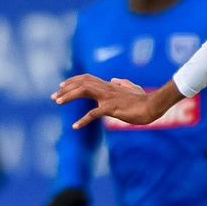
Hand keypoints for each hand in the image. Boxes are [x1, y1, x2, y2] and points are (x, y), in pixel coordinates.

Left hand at [52, 74, 177, 128]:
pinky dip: (83, 120)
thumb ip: (122, 83)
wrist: (153, 106)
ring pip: (84, 90)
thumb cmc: (143, 100)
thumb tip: (114, 80)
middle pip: (82, 82)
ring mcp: (108, 97)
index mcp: (109, 85)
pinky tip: (75, 126)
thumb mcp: (132, 89)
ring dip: (69, 96)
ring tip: (58, 102)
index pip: (87, 79)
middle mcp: (106, 88)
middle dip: (65, 88)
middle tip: (53, 97)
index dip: (73, 81)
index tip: (61, 86)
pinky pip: (94, 113)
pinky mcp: (112, 108)